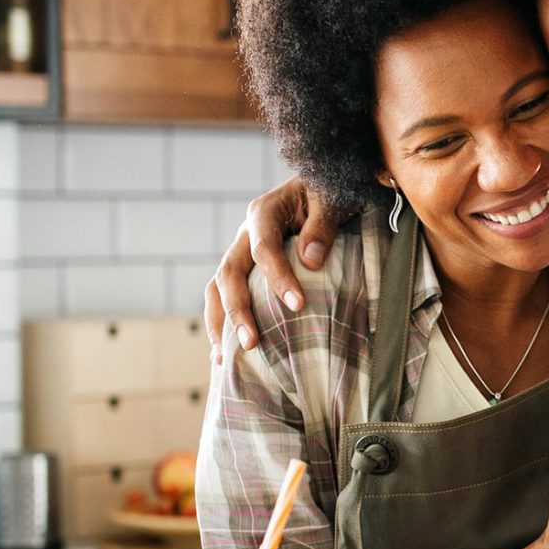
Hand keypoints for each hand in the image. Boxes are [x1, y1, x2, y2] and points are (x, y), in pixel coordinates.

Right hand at [202, 177, 343, 360]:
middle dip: (237, 310)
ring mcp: (241, 255)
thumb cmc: (330, 193)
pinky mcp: (245, 273)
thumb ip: (322, 225)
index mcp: (264, 213)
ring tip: (227, 358)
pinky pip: (223, 299)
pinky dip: (222, 325)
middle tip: (252, 343)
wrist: (321, 190)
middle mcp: (244, 235)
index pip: (263, 248)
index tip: (298, 305)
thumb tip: (310, 260)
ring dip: (220, 322)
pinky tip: (224, 356)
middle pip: (229, 273)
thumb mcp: (332, 199)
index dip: (277, 277)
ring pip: (217, 289)